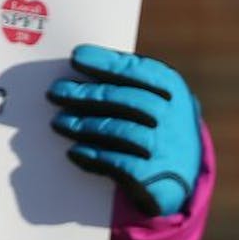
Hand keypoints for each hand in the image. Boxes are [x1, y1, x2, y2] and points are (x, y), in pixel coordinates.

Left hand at [46, 44, 201, 216]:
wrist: (183, 181)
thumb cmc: (158, 131)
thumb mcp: (158, 103)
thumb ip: (130, 87)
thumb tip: (82, 77)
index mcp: (173, 89)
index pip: (137, 70)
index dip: (104, 62)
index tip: (75, 58)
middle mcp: (172, 115)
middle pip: (123, 98)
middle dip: (85, 94)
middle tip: (55, 91)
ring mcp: (164, 146)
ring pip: (117, 130)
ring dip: (83, 125)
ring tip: (58, 122)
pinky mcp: (152, 175)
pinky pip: (115, 162)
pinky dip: (92, 156)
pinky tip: (74, 151)